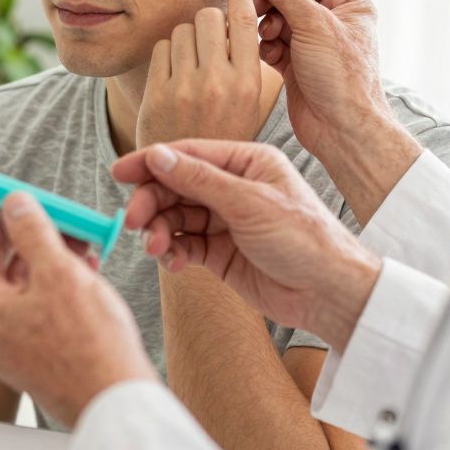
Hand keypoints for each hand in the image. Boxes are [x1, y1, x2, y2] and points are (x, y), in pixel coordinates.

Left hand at [0, 193, 157, 427]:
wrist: (115, 402)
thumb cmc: (88, 344)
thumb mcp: (59, 272)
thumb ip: (32, 231)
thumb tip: (13, 203)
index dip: (2, 217)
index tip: (21, 197)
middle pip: (3, 267)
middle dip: (35, 239)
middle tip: (63, 219)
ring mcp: (8, 347)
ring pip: (24, 288)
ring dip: (51, 261)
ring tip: (84, 244)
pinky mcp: (31, 357)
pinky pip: (36, 310)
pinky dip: (57, 288)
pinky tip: (86, 273)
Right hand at [111, 140, 381, 349]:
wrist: (329, 294)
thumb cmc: (305, 239)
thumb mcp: (249, 203)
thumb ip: (199, 179)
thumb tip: (157, 155)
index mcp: (246, 163)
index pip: (187, 155)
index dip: (150, 162)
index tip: (119, 172)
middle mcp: (233, 188)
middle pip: (175, 186)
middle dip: (152, 203)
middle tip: (135, 221)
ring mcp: (225, 221)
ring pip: (176, 217)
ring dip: (160, 231)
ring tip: (157, 249)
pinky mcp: (220, 252)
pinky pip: (184, 244)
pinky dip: (173, 251)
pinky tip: (173, 261)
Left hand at [136, 0, 263, 148]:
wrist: (188, 176)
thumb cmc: (221, 134)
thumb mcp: (247, 102)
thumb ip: (243, 61)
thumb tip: (233, 12)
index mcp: (249, 82)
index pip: (245, 19)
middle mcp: (220, 81)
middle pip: (209, 16)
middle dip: (206, 23)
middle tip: (206, 45)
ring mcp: (186, 87)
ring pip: (183, 30)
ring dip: (185, 40)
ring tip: (189, 67)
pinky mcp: (158, 92)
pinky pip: (161, 48)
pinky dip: (166, 55)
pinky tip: (172, 76)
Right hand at [250, 0, 421, 223]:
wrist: (342, 129)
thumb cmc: (341, 77)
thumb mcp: (313, 25)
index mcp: (348, 3)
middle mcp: (331, 19)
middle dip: (266, 0)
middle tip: (245, 3)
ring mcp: (312, 41)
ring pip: (275, 19)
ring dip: (263, 25)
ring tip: (264, 36)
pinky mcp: (295, 62)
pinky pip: (270, 43)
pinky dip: (263, 46)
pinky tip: (265, 55)